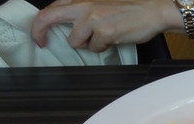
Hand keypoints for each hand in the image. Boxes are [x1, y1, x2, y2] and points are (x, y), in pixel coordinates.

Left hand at [31, 0, 173, 51]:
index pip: (50, 8)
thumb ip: (83, 12)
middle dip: (41, 32)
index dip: (40, 23)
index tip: (40, 35)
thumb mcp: (101, 4)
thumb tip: (70, 27)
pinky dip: (103, 48)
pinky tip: (114, 39)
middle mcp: (83, 6)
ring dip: (87, 44)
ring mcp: (93, 19)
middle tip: (42, 42)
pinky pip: (95, 48)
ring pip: (76, 41)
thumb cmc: (131, 8)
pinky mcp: (104, 32)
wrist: (153, 10)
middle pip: (49, 18)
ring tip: (103, 37)